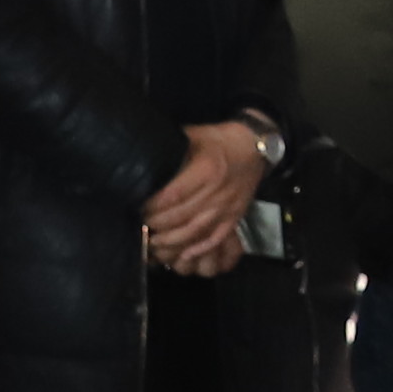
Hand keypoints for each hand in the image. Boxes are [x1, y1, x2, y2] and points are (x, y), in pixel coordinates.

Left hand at [143, 117, 272, 270]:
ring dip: (172, 241)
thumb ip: (170, 152)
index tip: (138, 208)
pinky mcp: (233, 218)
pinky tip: (182, 254)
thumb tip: (142, 163)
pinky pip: (215, 239)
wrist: (254, 147)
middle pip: (181, 216)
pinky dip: (198, 250)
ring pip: (195, 232)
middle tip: (142, 226)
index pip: (173, 195)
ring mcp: (226, 208)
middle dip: (157, 225)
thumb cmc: (218, 140)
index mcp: (205, 170)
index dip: (153, 206)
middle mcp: (216, 192)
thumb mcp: (192, 137)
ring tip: (155, 242)